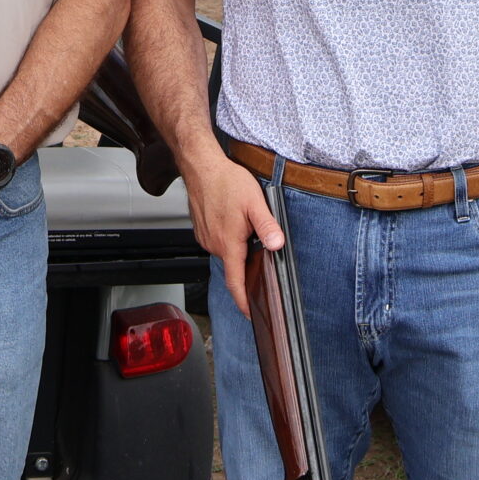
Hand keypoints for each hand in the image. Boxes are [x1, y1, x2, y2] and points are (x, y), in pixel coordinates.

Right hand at [185, 154, 284, 318]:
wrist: (201, 166)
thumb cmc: (225, 181)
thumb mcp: (255, 203)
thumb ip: (267, 226)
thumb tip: (277, 245)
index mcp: (228, 243)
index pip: (236, 282)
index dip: (243, 301)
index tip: (249, 313)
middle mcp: (214, 244)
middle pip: (235, 265)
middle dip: (248, 260)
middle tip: (257, 240)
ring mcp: (206, 238)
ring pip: (227, 251)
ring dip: (238, 245)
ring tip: (244, 222)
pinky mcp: (202, 230)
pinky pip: (218, 241)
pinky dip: (228, 237)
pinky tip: (232, 219)